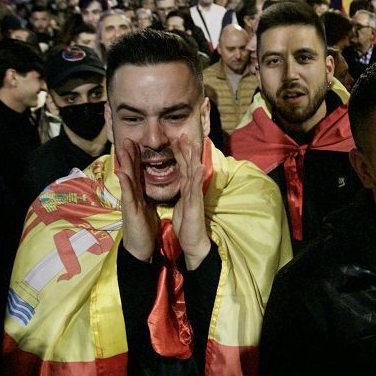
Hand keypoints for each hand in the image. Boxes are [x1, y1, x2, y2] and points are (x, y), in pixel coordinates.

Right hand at [114, 138, 158, 262]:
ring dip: (125, 163)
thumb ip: (143, 194)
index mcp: (138, 193)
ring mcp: (129, 201)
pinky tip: (122, 173)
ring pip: (127, 179)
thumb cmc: (144, 227)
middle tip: (125, 138)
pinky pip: (128, 195)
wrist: (140, 247)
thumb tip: (144, 184)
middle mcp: (132, 194)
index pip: (137, 171)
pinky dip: (125, 184)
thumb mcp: (145, 207)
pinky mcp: (130, 210)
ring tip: (123, 148)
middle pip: (130, 170)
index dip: (136, 156)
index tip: (134, 141)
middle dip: (128, 154)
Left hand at [171, 134, 209, 270]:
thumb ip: (183, 192)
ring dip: (193, 158)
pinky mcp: (195, 204)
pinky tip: (199, 166)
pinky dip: (197, 177)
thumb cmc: (188, 224)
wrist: (194, 242)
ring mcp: (195, 195)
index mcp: (186, 189)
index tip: (176, 139)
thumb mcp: (182, 205)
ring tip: (193, 144)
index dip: (180, 153)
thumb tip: (183, 182)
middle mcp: (192, 189)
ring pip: (193, 173)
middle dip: (186, 150)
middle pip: (188, 166)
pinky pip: (195, 188)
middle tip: (184, 134)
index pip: (183, 167)